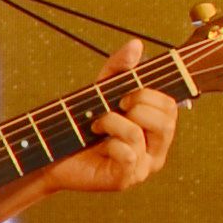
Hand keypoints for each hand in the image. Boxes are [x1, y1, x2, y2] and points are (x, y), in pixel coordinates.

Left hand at [42, 42, 183, 195]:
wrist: (51, 154)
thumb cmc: (80, 124)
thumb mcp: (101, 91)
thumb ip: (119, 68)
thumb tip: (136, 44)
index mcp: (157, 131)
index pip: (171, 106)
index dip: (148, 94)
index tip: (123, 95)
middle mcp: (157, 151)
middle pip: (166, 119)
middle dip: (135, 105)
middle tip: (112, 107)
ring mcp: (144, 167)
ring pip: (140, 132)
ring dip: (112, 122)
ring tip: (96, 126)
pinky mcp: (127, 179)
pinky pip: (128, 152)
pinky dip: (109, 141)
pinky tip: (97, 144)